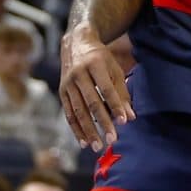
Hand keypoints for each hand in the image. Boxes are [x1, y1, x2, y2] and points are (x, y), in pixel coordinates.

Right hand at [59, 21, 133, 151]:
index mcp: (95, 64)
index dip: (115, 106)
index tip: (123, 122)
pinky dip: (76, 129)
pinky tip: (83, 142)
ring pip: (78, 110)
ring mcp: (68, 83)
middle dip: (102, 122)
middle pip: (91, 102)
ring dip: (88, 130)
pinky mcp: (61, 91)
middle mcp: (79, 73)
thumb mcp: (114, 69)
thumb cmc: (101, 58)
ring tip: (97, 146)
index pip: (106, 89)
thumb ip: (122, 93)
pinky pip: (68, 113)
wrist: (75, 43)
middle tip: (112, 140)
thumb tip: (129, 117)